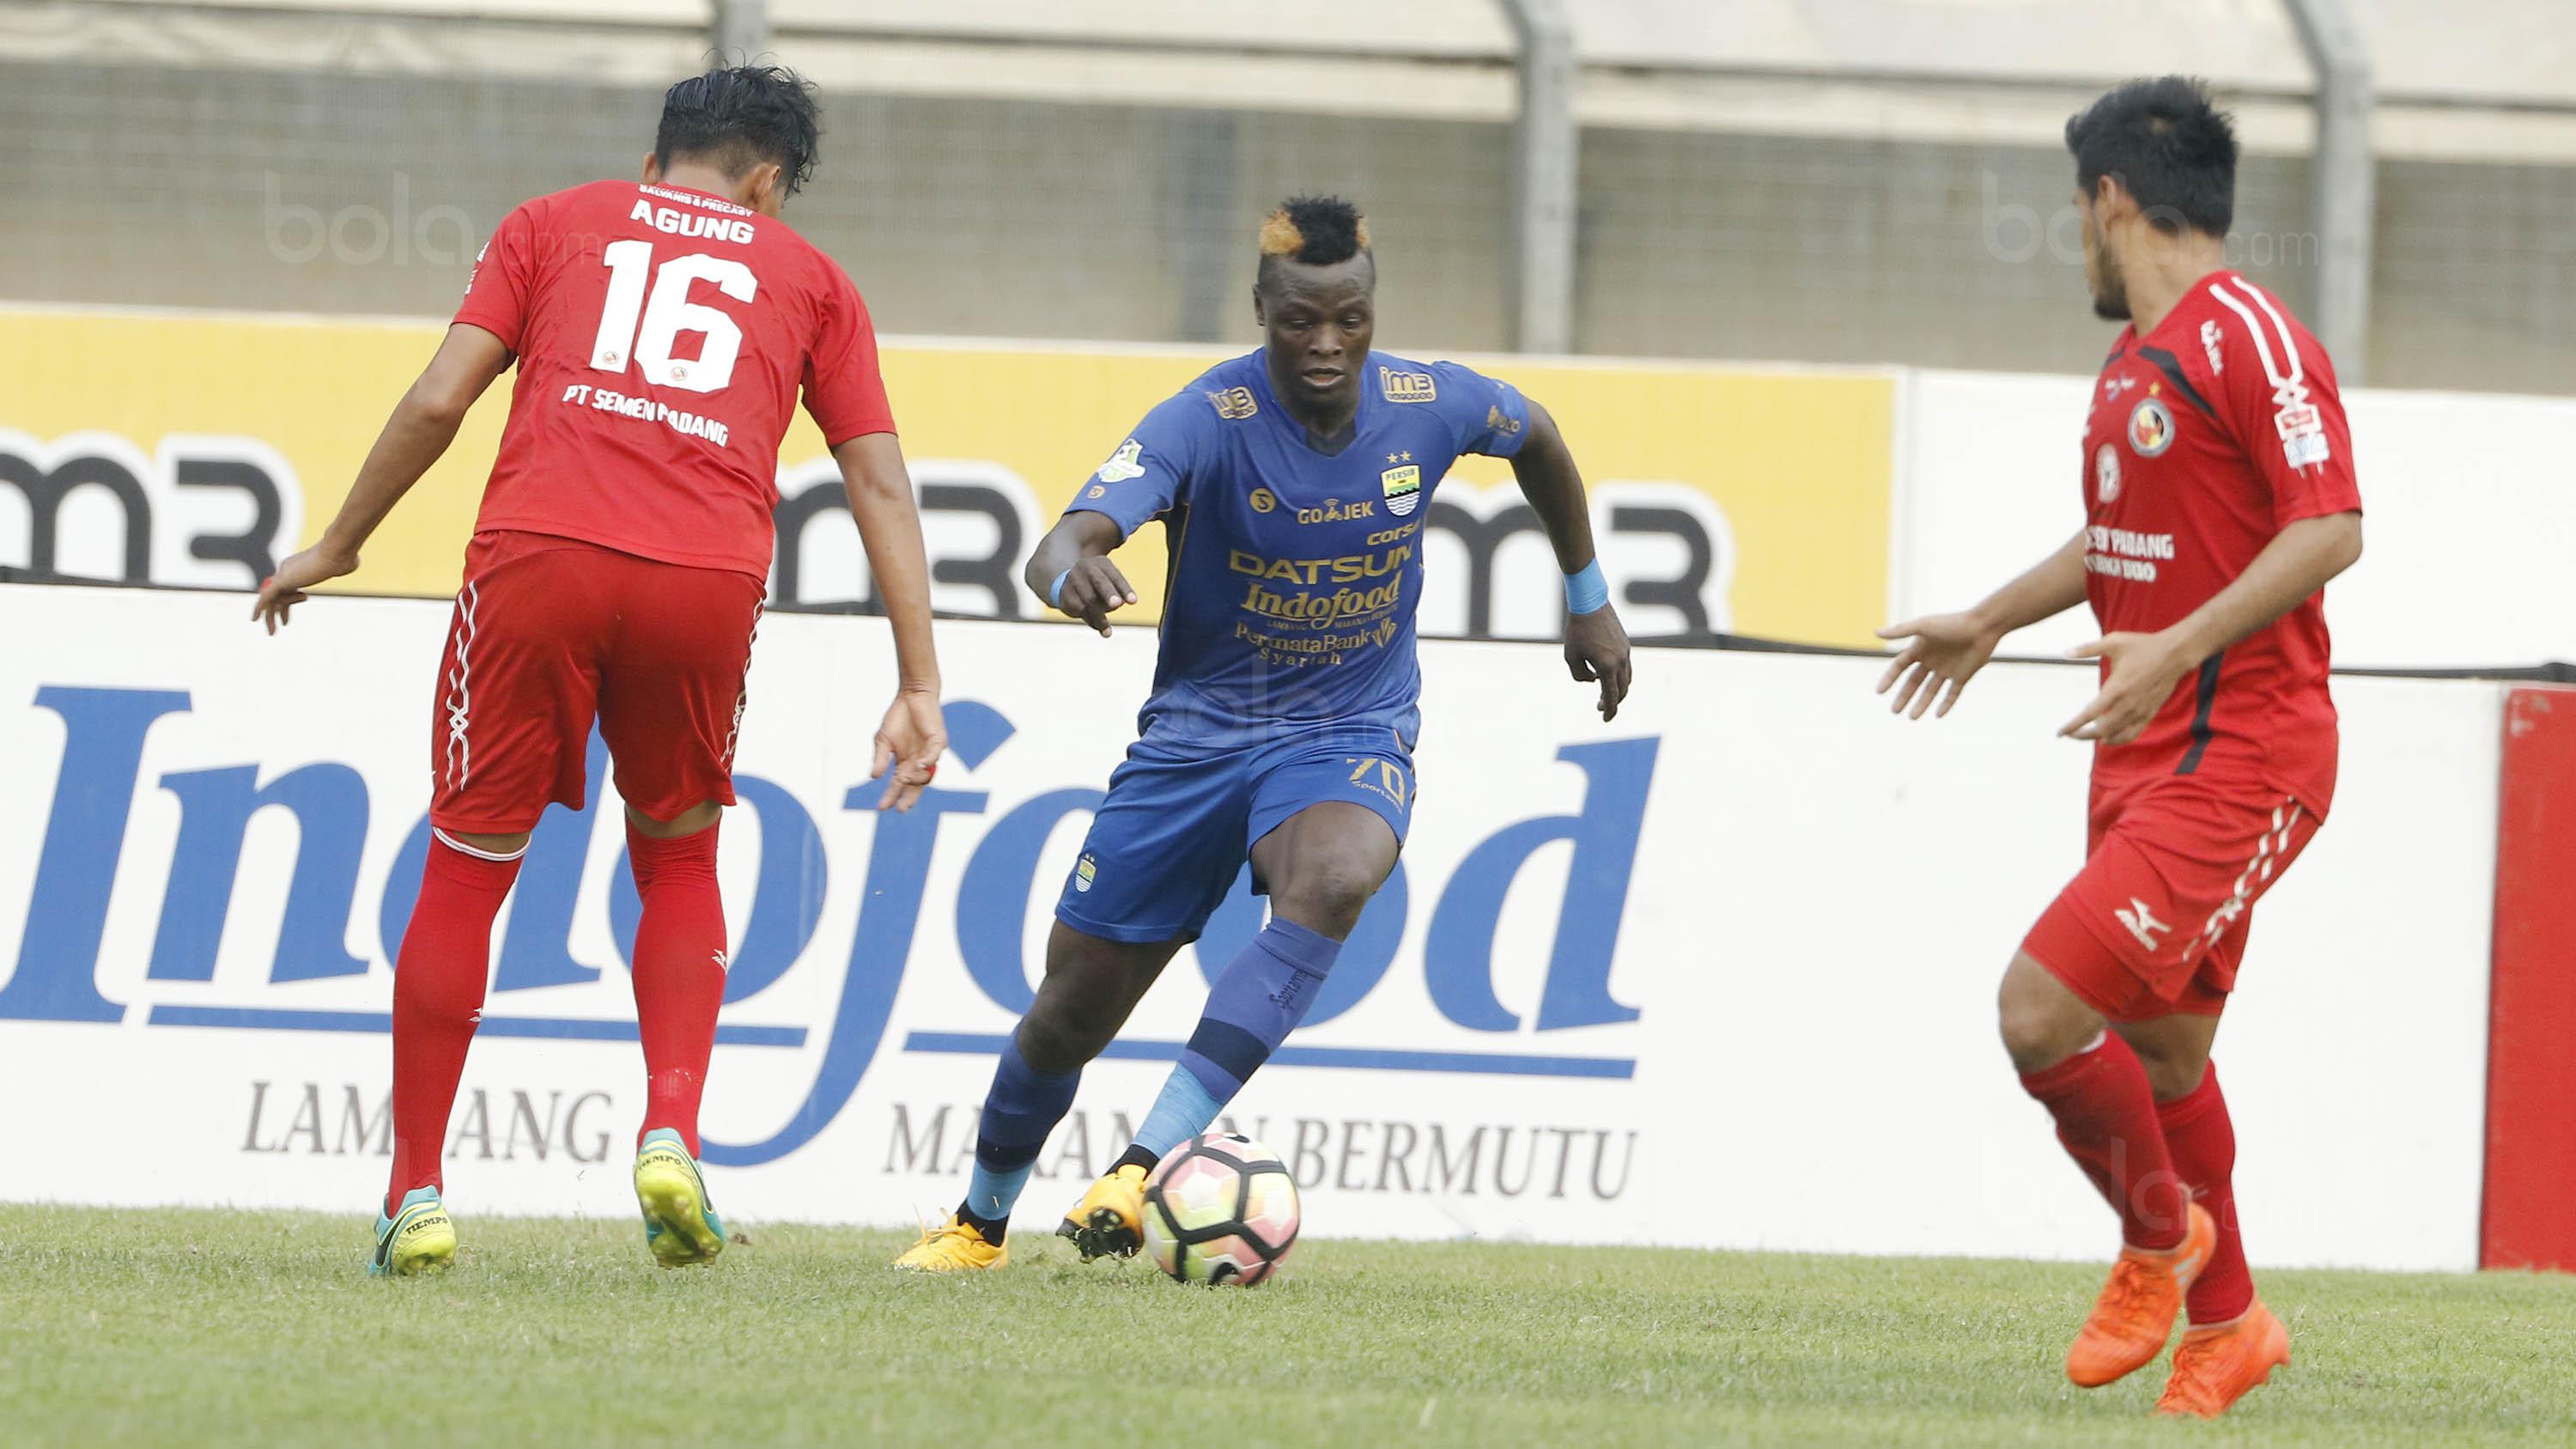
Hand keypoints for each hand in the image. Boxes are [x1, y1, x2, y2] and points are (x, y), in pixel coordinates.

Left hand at [251, 544, 359, 634]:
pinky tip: (255, 619)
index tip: (297, 607)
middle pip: (277, 593)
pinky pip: (266, 597)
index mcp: (297, 565)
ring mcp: (283, 574)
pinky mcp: (282, 580)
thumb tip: (352, 563)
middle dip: (276, 611)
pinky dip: (259, 608)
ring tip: (272, 633)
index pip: (287, 586)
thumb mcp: (344, 562)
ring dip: (269, 617)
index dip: (290, 600)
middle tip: (279, 626)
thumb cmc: (344, 557)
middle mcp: (287, 569)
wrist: (337, 553)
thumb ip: (344, 565)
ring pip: (270, 598)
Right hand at [870, 688, 947, 811]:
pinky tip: (919, 765)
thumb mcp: (883, 740)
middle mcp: (919, 761)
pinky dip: (928, 761)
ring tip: (902, 781)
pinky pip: (935, 754)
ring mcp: (930, 752)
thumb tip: (874, 776)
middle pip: (916, 785)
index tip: (881, 808)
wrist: (912, 696)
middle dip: (909, 797)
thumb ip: (880, 758)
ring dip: (916, 779)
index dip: (892, 796)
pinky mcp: (938, 740)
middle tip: (901, 808)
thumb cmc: (898, 718)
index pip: (899, 784)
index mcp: (906, 763)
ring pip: (926, 772)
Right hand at [1052, 557, 1137, 636]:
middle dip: (1108, 593)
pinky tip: (1100, 628)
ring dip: (1100, 617)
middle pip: (1099, 581)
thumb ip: (1118, 590)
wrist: (1066, 580)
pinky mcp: (1065, 596)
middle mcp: (1085, 569)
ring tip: (1108, 632)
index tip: (1133, 601)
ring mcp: (1073, 582)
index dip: (1124, 588)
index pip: (1115, 576)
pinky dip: (1092, 621)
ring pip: (1089, 600)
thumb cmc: (1098, 581)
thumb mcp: (1109, 579)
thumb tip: (1121, 603)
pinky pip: (1080, 611)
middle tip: (1117, 604)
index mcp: (1101, 563)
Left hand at [1564, 606, 1632, 721]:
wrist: (1590, 603)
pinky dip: (1619, 675)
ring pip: (1627, 678)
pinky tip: (1605, 673)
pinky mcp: (1625, 644)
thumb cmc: (1577, 631)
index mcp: (1607, 667)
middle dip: (1613, 701)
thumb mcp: (1571, 657)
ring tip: (1603, 692)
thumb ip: (1580, 675)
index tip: (1605, 719)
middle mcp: (1620, 661)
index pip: (1611, 696)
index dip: (1608, 710)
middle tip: (1599, 706)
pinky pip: (1626, 666)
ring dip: (1618, 688)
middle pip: (1622, 690)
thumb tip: (1593, 681)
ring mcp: (1625, 652)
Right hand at [1875, 612, 2001, 718]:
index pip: (1900, 666)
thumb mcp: (1923, 626)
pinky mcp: (1963, 676)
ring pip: (1931, 691)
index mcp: (1920, 648)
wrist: (1983, 627)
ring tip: (1911, 718)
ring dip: (1921, 704)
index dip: (1889, 678)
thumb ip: (1900, 631)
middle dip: (1904, 697)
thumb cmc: (1952, 623)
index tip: (1879, 692)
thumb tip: (1875, 632)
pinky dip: (1946, 705)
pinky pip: (1952, 694)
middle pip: (1913, 682)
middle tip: (1894, 711)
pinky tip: (1937, 715)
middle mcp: (1932, 660)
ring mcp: (1947, 669)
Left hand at [2061, 632, 2193, 744]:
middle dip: (2082, 734)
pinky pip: (2132, 733)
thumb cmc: (2143, 646)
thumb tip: (2065, 652)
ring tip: (2086, 735)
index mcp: (2116, 688)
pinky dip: (2119, 739)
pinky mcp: (2150, 712)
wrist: (2175, 653)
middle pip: (2100, 730)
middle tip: (2071, 733)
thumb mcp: (2113, 642)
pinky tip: (2108, 739)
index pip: (2089, 714)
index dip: (2073, 726)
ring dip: (2098, 738)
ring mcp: (2140, 710)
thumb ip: (2088, 648)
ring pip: (2116, 735)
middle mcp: (2128, 704)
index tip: (2060, 733)